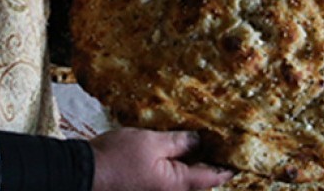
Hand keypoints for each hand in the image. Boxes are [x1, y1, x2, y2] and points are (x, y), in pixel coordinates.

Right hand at [90, 128, 233, 190]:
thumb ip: (178, 142)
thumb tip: (199, 141)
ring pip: (183, 178)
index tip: (240, 154)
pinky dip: (174, 164)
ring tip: (196, 139)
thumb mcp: (151, 142)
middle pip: (199, 180)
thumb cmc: (116, 158)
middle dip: (208, 160)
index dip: (229, 165)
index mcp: (178, 184)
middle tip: (219, 139)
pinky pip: (168, 178)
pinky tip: (172, 147)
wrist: (83, 173)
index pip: (214, 177)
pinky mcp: (146, 188)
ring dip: (190, 161)